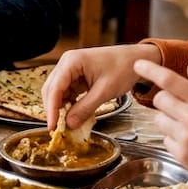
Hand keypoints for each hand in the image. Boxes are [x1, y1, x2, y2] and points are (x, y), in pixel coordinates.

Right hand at [43, 44, 159, 131]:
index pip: (55, 88)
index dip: (51, 109)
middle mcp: (67, 63)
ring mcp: (71, 69)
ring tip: (65, 124)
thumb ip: (85, 108)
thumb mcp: (104, 91)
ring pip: (58, 92)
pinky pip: (67, 92)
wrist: (135, 59)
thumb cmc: (123, 67)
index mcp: (72, 61)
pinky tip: (73, 114)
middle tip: (57, 129)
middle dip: (54, 109)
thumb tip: (69, 123)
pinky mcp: (76, 75)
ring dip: (60, 108)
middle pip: (52, 90)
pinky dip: (68, 104)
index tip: (52, 126)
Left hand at [133, 60, 187, 188]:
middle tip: (178, 105)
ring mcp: (186, 138)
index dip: (150, 70)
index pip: (169, 80)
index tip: (137, 65)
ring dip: (168, 119)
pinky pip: (165, 139)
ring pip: (159, 120)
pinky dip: (174, 138)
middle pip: (159, 99)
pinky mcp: (182, 155)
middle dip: (165, 99)